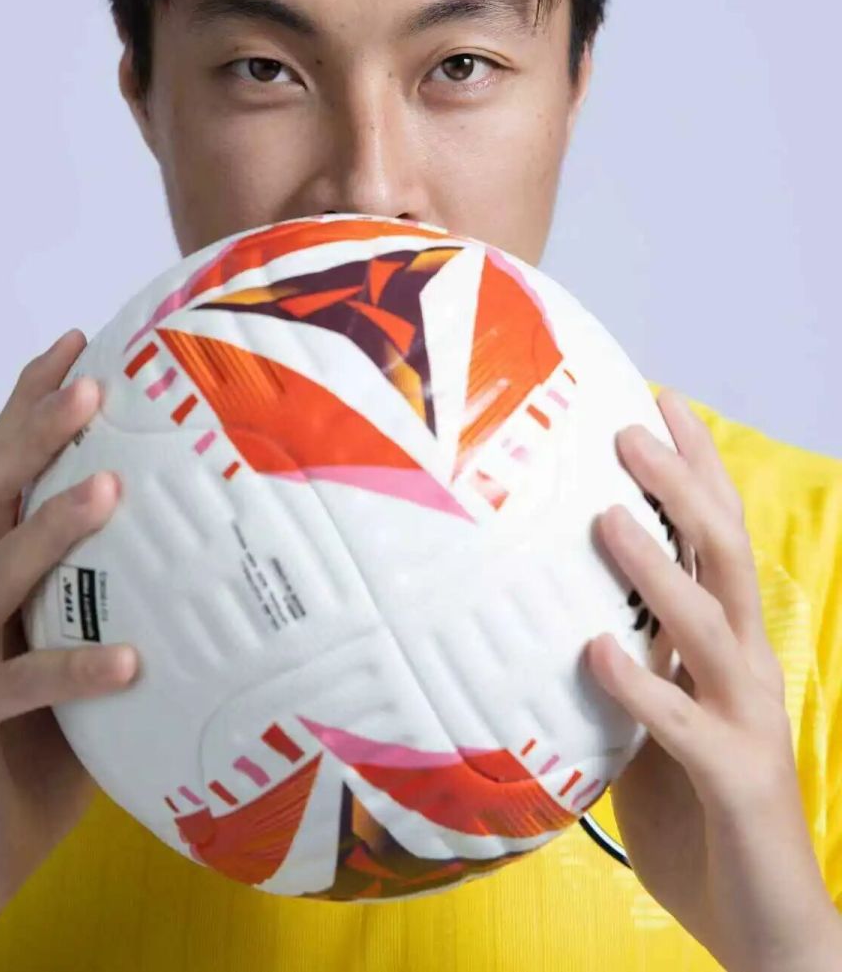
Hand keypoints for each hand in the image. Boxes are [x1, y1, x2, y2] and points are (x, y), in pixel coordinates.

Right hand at [0, 330, 138, 943]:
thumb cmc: (43, 739)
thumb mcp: (85, 647)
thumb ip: (125, 594)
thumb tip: (224, 540)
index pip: (4, 468)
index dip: (30, 400)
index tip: (78, 340)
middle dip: (35, 434)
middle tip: (92, 388)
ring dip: (50, 528)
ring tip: (109, 488)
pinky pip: (18, 688)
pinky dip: (72, 668)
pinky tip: (128, 659)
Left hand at [585, 388, 840, 971]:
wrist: (765, 928)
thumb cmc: (700, 816)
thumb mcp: (650, 723)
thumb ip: (623, 665)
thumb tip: (553, 612)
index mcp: (726, 645)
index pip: (716, 536)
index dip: (696, 467)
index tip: (659, 400)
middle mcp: (746, 667)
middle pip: (723, 554)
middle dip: (683, 485)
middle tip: (630, 430)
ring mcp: (747, 719)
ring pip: (710, 623)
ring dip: (658, 567)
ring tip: (608, 517)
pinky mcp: (737, 780)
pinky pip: (684, 725)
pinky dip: (641, 685)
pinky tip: (599, 653)